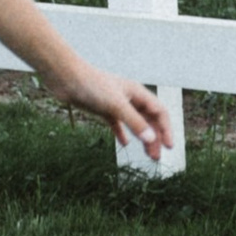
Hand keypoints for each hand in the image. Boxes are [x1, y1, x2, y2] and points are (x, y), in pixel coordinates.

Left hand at [44, 57, 176, 167]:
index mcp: (137, 93)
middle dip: (155, 138)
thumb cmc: (92, 85)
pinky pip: (117, 123)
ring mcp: (115, 104)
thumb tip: (152, 139)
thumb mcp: (116, 105)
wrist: (65, 77)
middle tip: (156, 157)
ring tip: (147, 155)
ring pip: (135, 123)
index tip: (169, 147)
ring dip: (142, 138)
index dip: (166, 129)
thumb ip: (135, 122)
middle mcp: (129, 98)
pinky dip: (122, 133)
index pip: (159, 112)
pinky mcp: (103, 109)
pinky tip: (123, 144)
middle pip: (149, 120)